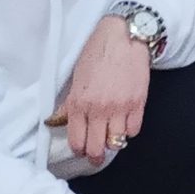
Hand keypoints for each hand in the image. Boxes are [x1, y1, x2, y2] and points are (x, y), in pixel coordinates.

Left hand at [58, 16, 149, 164]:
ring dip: (113, 143)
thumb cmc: (96, 54)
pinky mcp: (138, 104)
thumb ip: (69, 105)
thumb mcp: (76, 79)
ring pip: (117, 143)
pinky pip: (134, 131)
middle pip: (97, 148)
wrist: (123, 37)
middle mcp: (99, 109)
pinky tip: (124, 123)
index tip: (81, 149)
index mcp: (79, 103)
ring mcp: (120, 108)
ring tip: (111, 137)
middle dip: (95, 155)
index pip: (77, 141)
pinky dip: (129, 131)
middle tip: (96, 155)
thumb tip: (56, 121)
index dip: (79, 150)